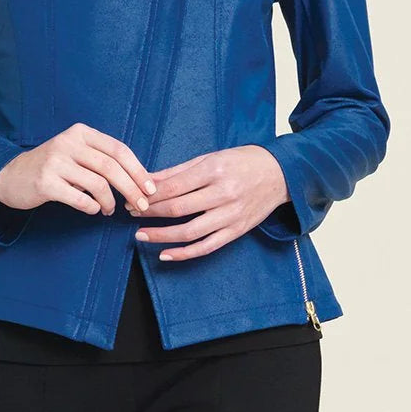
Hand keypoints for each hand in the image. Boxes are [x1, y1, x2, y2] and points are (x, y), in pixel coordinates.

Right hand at [0, 123, 157, 217]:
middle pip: (111, 167)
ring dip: (110, 201)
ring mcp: (55, 162)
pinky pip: (79, 198)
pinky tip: (93, 210)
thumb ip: (100, 159)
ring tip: (110, 210)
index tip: (150, 189)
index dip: (138, 170)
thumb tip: (138, 179)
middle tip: (141, 206)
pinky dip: (92, 207)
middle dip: (131, 188)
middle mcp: (68, 143)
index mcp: (80, 133)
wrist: (9, 176)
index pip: (118, 149)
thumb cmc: (51, 167)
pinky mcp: (45, 182)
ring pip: (98, 183)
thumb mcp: (75, 152)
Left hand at [122, 146, 289, 261]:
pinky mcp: (237, 231)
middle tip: (131, 212)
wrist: (280, 174)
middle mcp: (223, 194)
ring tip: (140, 235)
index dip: (149, 195)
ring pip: (190, 232)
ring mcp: (231, 215)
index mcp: (214, 170)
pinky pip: (206, 247)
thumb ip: (178, 171)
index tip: (132, 196)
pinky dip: (184, 254)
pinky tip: (165, 254)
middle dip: (150, 212)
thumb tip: (148, 179)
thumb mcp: (210, 157)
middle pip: (178, 208)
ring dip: (161, 236)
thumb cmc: (242, 161)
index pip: (174, 187)